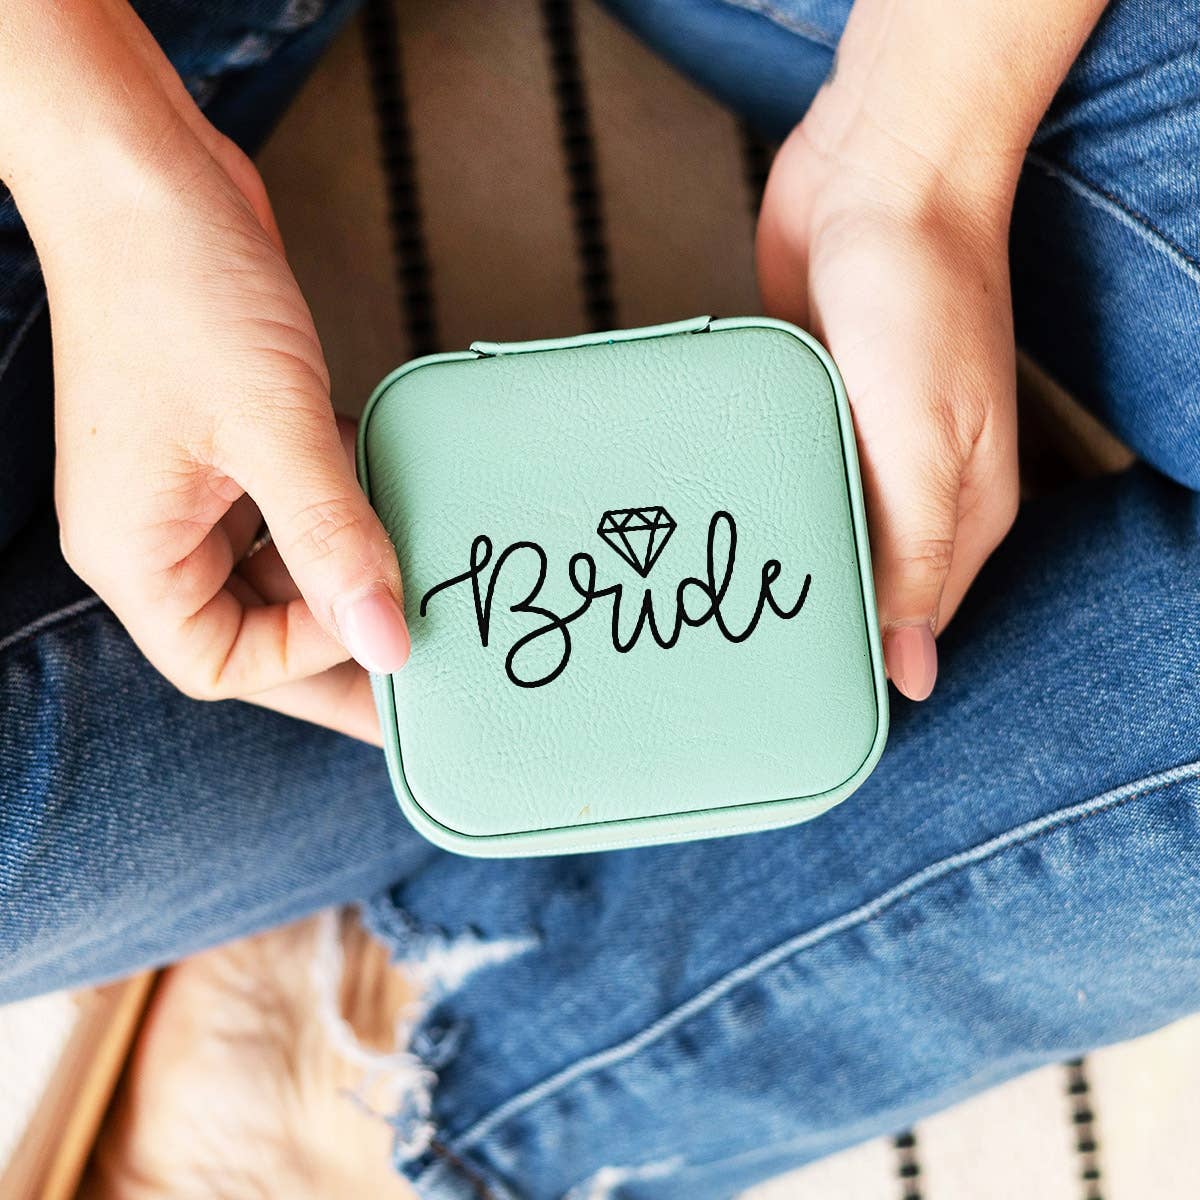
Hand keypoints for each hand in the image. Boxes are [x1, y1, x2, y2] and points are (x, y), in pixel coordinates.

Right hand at [13, 1, 409, 703]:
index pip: (224, 662)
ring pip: (279, 565)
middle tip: (424, 645)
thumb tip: (387, 642)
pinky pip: (289, 505)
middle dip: (338, 630)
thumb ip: (332, 540)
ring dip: (345, 565)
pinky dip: (340, 506)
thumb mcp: (272, 426)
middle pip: (255, 625)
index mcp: (135, 551)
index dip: (309, 662)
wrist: (142, 166)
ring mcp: (190, 485)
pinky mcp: (226, 441)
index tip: (390, 639)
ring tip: (416, 571)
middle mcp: (155, 529)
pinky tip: (388, 496)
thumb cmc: (176, 286)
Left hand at [757, 122, 1019, 700]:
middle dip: (798, 615)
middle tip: (723, 662)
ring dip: (766, 556)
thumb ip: (916, 558)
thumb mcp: (928, 447)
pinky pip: (777, 470)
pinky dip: (749, 495)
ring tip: (694, 604)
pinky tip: (705, 523)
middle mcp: (911, 488)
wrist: (879, 176)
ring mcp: (857, 445)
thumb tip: (912, 669)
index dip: (856, 666)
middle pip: (854, 582)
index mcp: (961, 512)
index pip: (909, 622)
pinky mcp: (807, 405)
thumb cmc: (922, 298)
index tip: (791, 705)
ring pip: (809, 528)